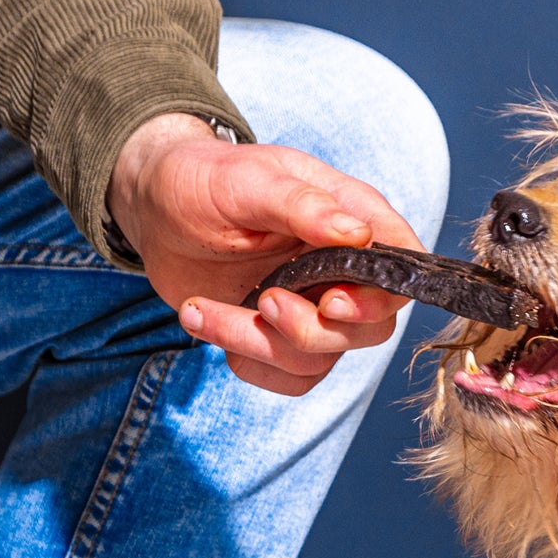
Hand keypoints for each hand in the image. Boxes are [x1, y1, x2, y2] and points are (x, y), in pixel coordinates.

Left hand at [106, 113, 422, 395]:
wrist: (155, 209)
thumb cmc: (203, 179)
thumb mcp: (248, 180)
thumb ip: (304, 206)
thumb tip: (360, 234)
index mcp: (351, 217)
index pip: (402, 265)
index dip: (379, 297)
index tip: (331, 301)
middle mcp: (344, 270)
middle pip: (370, 329)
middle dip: (312, 329)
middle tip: (266, 301)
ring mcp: (315, 308)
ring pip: (321, 359)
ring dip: (259, 345)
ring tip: (202, 310)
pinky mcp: (283, 339)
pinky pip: (290, 378)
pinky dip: (247, 364)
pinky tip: (207, 322)